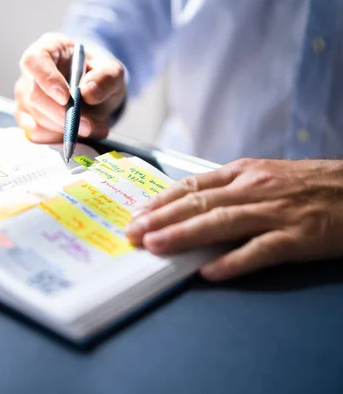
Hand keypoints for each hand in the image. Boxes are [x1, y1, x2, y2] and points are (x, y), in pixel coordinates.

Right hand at [14, 33, 125, 142]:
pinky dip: (57, 138)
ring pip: (36, 118)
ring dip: (65, 129)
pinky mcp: (26, 118)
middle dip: (62, 115)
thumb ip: (106, 77)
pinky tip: (76, 135)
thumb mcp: (113, 72)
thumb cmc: (98, 77)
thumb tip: (88, 92)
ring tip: (94, 128)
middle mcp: (31, 72)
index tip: (66, 97)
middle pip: (35, 95)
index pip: (35, 60)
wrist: (94, 93)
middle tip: (88, 126)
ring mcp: (25, 96)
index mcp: (49, 49)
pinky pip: (35, 133)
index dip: (47, 79)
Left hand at [125, 158, 342, 280]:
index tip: (137, 214)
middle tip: (132, 233)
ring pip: (221, 222)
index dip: (161, 201)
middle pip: (199, 203)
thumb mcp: (265, 176)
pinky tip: (210, 271)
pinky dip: (233, 261)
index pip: (192, 185)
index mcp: (244, 173)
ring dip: (185, 234)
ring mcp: (276, 212)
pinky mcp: (299, 236)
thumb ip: (229, 190)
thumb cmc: (311, 184)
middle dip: (161, 219)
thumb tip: (189, 208)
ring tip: (156, 246)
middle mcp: (254, 188)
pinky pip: (261, 250)